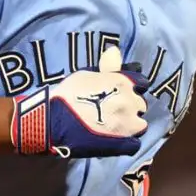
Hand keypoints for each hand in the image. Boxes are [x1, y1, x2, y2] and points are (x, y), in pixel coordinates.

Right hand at [11, 47, 148, 157]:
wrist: (54, 121)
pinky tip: (116, 140)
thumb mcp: (87, 74)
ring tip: (116, 126)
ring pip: (141, 124)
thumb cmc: (68, 94)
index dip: (134, 87)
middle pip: (141, 104)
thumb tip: (116, 51)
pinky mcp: (123, 144)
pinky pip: (135, 143)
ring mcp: (128, 124)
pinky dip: (128, 142)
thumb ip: (107, 67)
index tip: (125, 92)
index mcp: (123, 83)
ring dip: (132, 124)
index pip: (142, 83)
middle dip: (131, 106)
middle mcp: (130, 102)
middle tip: (115, 110)